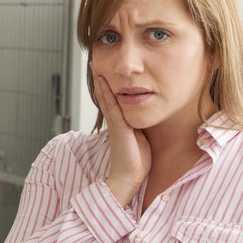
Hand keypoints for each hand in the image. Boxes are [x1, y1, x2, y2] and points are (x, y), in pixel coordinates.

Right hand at [92, 68, 150, 206]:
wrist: (129, 177)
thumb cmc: (137, 162)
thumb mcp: (141, 140)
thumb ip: (141, 129)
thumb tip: (147, 119)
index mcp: (121, 124)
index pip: (112, 101)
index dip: (108, 88)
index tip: (104, 74)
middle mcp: (115, 122)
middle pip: (105, 97)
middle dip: (101, 80)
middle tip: (95, 65)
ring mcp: (115, 123)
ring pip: (106, 98)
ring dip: (100, 82)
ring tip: (95, 67)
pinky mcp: (118, 127)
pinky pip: (111, 105)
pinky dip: (106, 92)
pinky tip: (102, 81)